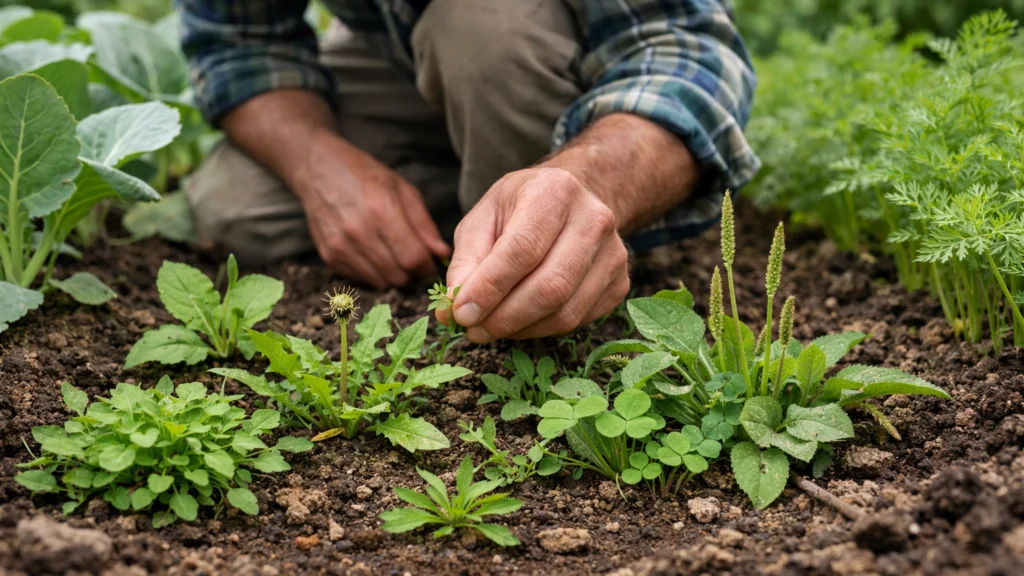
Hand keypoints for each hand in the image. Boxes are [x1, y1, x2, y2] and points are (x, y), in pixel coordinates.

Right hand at [292, 130, 450, 288]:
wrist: (317, 170)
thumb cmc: (364, 175)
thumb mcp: (401, 188)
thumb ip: (424, 223)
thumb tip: (441, 253)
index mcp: (381, 210)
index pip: (413, 257)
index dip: (428, 267)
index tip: (432, 264)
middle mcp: (358, 232)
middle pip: (398, 275)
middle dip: (412, 273)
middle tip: (414, 260)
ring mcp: (340, 247)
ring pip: (380, 282)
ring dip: (394, 275)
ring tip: (395, 257)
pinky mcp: (328, 257)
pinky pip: (361, 279)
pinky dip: (373, 273)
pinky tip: (374, 255)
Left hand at [437, 167, 629, 341]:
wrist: (569, 203)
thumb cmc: (518, 210)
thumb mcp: (483, 220)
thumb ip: (465, 262)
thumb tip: (451, 312)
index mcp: (555, 191)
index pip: (522, 249)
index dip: (489, 288)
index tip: (460, 314)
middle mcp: (594, 219)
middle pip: (550, 286)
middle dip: (504, 318)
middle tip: (472, 330)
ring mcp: (614, 253)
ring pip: (565, 312)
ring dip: (520, 329)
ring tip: (490, 327)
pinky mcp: (620, 283)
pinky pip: (578, 321)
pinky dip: (541, 330)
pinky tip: (520, 320)